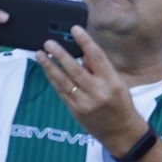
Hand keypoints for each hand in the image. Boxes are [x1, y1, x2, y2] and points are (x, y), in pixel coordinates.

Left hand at [38, 27, 147, 157]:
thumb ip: (100, 69)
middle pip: (75, 69)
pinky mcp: (75, 110)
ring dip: (50, 66)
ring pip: (63, 81)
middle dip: (60, 54)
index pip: (96, 57)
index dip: (85, 42)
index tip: (75, 29)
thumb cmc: (121, 104)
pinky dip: (52, 79)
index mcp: (112, 81)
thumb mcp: (118, 83)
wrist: (120, 131)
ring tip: (40, 54)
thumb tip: (84, 54)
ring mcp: (84, 102)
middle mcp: (98, 92)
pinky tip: (47, 69)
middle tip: (49, 43)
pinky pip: (60, 92)